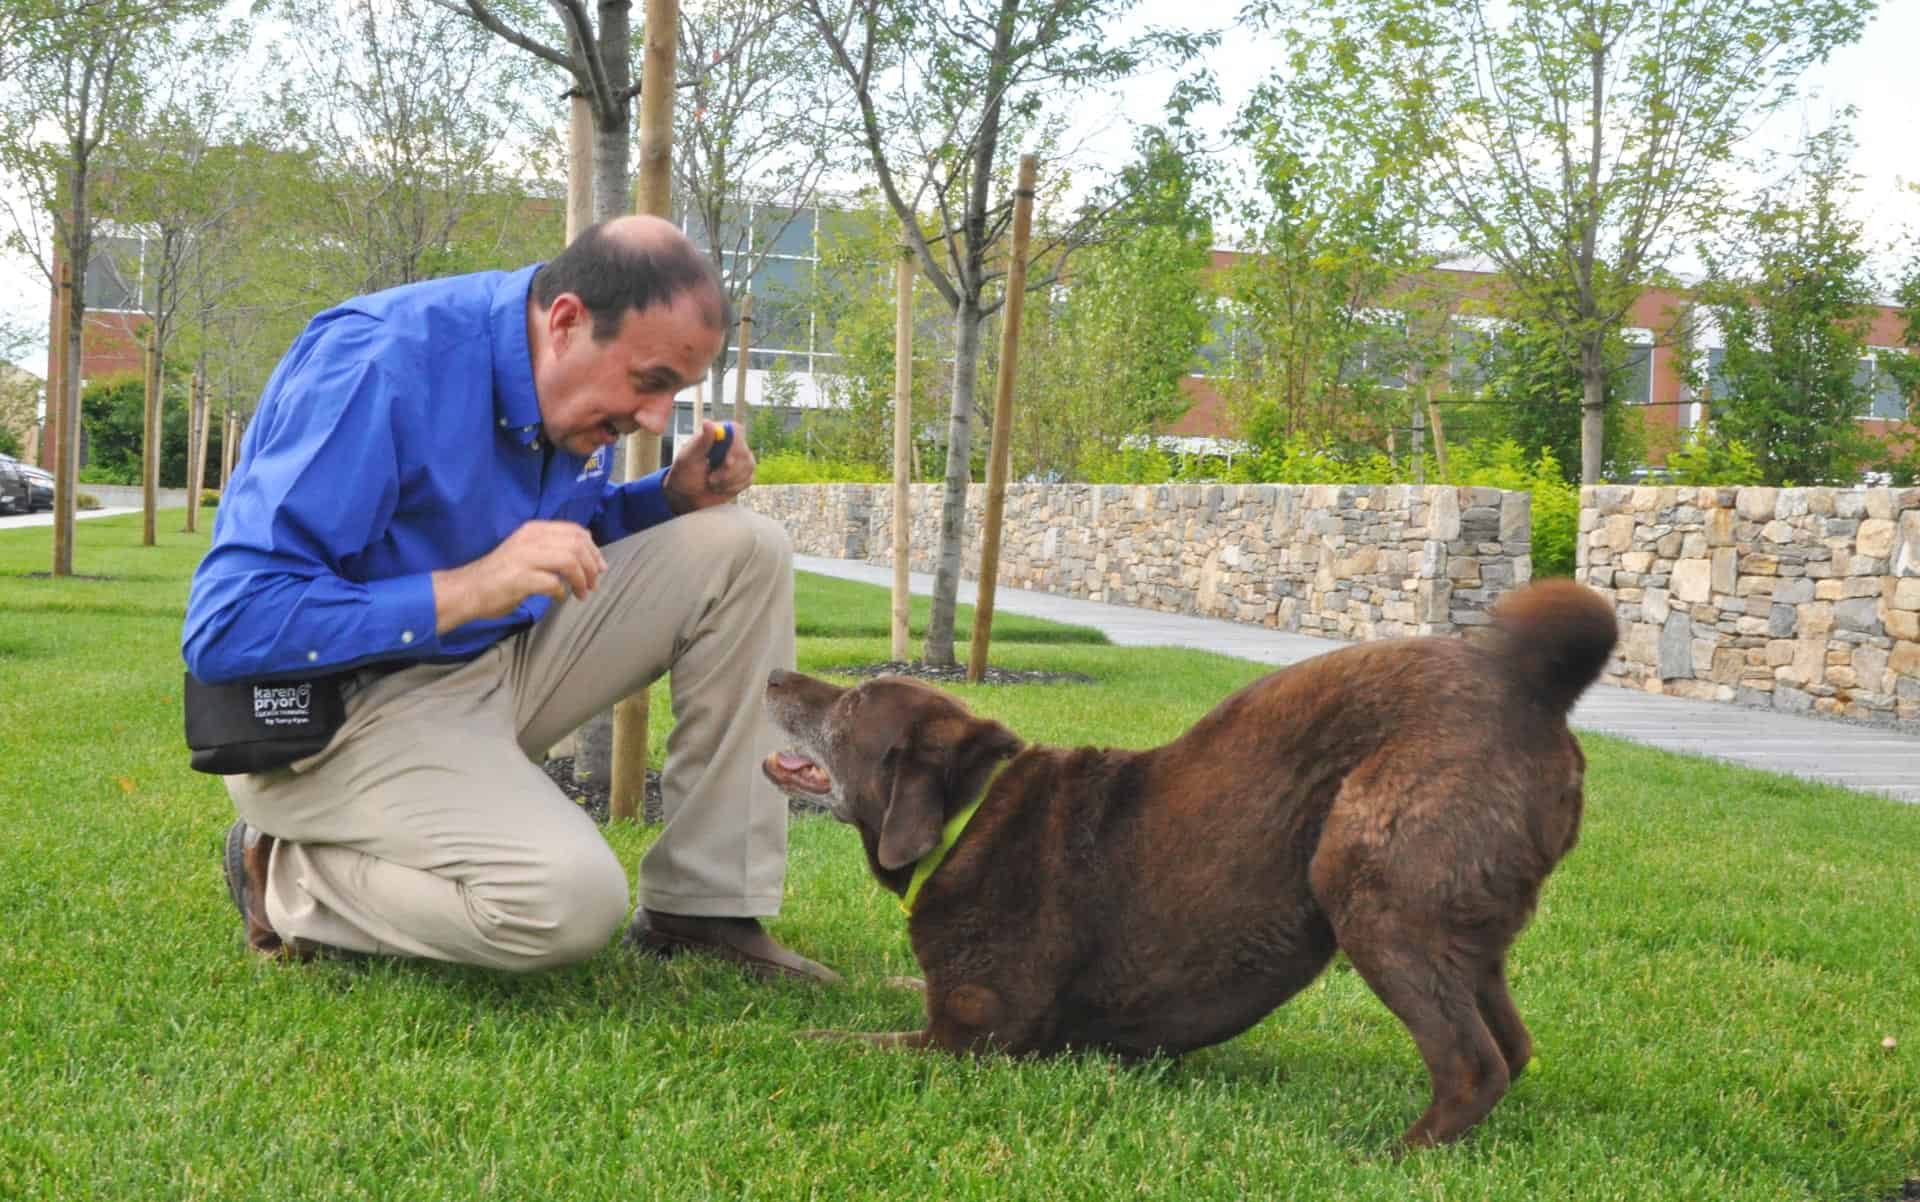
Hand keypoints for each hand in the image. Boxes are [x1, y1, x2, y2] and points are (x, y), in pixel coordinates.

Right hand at [432, 519, 607, 632]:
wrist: (468, 589)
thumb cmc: (500, 575)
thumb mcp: (526, 552)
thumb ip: (551, 550)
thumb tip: (584, 559)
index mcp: (534, 530)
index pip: (574, 531)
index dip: (593, 549)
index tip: (600, 566)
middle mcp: (530, 539)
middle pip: (576, 544)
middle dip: (592, 565)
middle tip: (594, 583)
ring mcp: (524, 557)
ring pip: (569, 560)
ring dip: (581, 579)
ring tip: (582, 593)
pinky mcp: (519, 578)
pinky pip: (553, 583)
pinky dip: (562, 591)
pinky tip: (559, 597)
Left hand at [663, 420, 755, 514]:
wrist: (688, 495)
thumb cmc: (685, 473)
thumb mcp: (688, 458)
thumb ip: (701, 442)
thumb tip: (708, 422)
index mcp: (718, 433)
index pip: (736, 431)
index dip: (735, 446)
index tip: (727, 463)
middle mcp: (733, 443)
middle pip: (744, 451)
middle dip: (728, 471)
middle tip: (710, 479)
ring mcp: (742, 458)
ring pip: (748, 466)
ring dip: (728, 480)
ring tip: (711, 482)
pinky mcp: (746, 473)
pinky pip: (748, 479)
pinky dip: (733, 487)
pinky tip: (720, 487)